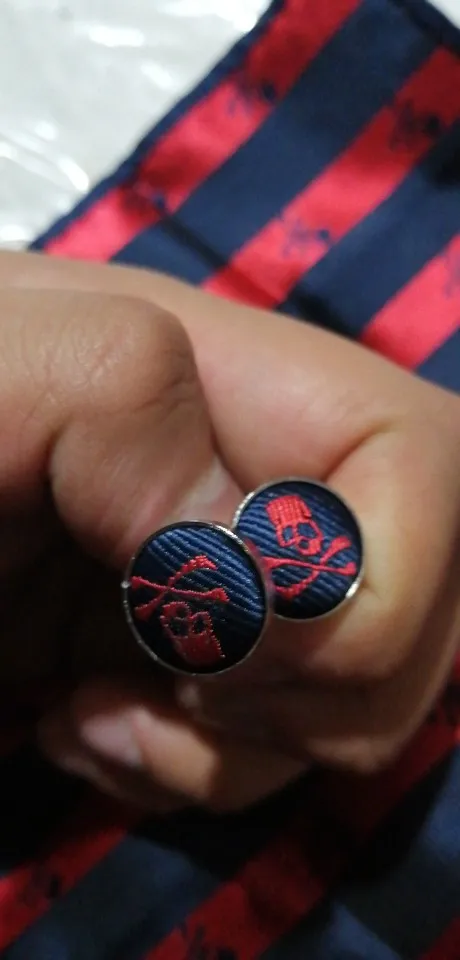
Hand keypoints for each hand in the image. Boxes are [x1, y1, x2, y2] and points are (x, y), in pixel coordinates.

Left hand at [0, 251, 457, 812]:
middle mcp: (244, 471)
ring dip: (244, 743)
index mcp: (220, 371)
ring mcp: (219, 573)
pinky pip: (271, 746)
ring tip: (101, 708)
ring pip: (358, 691)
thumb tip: (242, 558)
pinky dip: (193, 772)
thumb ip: (113, 401)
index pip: (421, 459)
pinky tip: (88, 725)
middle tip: (174, 680)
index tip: (200, 633)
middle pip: (419, 592)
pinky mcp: (180, 660)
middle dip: (320, 683)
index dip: (357, 578)